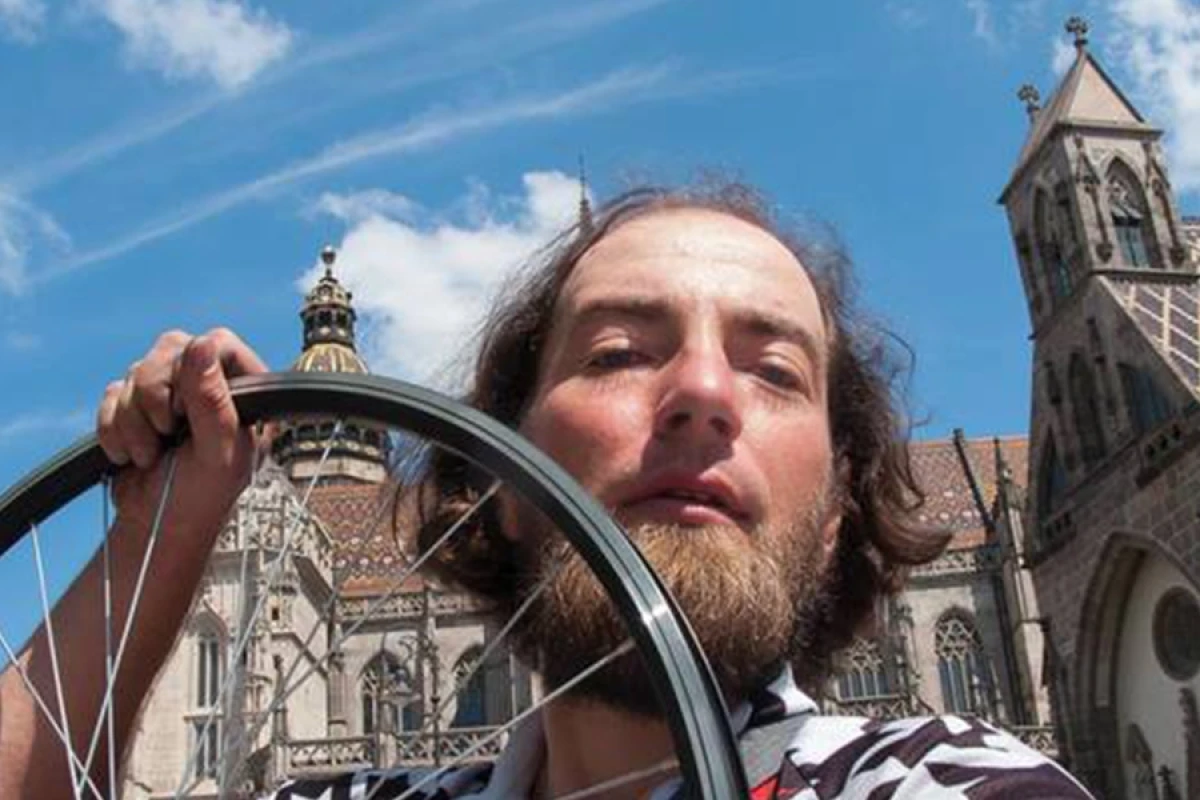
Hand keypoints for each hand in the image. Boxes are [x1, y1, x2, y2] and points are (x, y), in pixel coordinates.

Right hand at [96, 328, 268, 542]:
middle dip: (156, 397)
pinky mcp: (135, 406)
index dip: (194, 369)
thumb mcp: (219, 454)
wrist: (154, 529)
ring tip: (152, 455)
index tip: (186, 409)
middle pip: (171, 347)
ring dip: (134, 421)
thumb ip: (214, 402)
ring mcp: (171, 393)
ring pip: (136, 371)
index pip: (218, 342)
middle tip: (168, 435)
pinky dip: (114, 428)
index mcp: (245, 392)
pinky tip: (132, 455)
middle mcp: (208, 385)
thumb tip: (201, 345)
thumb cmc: (200, 499)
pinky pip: (111, 394)